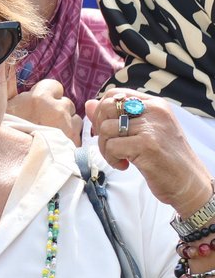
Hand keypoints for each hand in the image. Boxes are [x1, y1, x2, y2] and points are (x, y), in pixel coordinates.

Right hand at [9, 79, 80, 144]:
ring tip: (52, 134)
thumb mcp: (7, 108)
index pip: (54, 86)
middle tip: (45, 122)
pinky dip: (70, 140)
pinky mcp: (74, 143)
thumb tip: (12, 74)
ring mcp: (67, 126)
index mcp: (39, 98)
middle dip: (58, 111)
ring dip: (67, 125)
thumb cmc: (6, 133)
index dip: (49, 94)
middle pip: (66, 103)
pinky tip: (58, 145)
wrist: (13, 162)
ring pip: (75, 119)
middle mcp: (57, 109)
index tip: (41, 103)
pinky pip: (78, 136)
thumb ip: (17, 92)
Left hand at [87, 91, 212, 215]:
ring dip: (106, 149)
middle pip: (107, 108)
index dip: (102, 112)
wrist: (190, 183)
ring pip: (106, 129)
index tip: (108, 131)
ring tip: (121, 158)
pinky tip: (125, 165)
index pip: (115, 94)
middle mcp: (155, 111)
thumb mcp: (142, 132)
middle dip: (100, 129)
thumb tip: (89, 104)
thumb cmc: (165, 158)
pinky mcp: (147, 145)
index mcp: (155, 104)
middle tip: (111, 145)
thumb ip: (117, 117)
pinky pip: (111, 146)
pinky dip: (112, 159)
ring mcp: (152, 127)